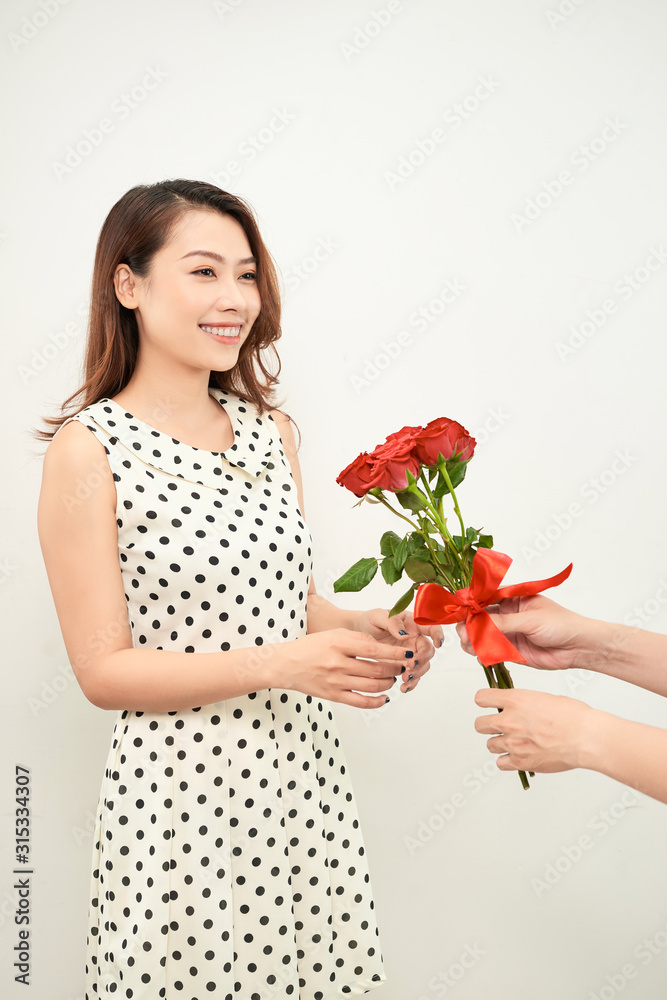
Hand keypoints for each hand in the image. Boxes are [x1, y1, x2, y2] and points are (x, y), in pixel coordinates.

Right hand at [280, 627, 417, 708]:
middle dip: (394, 668)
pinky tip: (384, 698)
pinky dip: (376, 702)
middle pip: (376, 669)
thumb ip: (357, 638)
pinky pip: (360, 702)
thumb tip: (380, 647)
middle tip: (402, 666)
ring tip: (392, 678)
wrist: (285, 665)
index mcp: (338, 644)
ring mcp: (336, 681)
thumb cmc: (310, 647)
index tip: (408, 653)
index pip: (373, 649)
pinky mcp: (333, 696)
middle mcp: (338, 663)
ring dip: (388, 683)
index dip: (394, 653)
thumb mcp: (333, 634)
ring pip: (372, 686)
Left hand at [351, 607, 443, 693]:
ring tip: (405, 678)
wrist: (359, 633)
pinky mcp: (403, 665)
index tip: (438, 643)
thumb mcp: (378, 616)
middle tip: (410, 665)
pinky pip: (413, 676)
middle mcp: (415, 639)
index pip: (431, 627)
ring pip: (423, 665)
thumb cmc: (370, 621)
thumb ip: (392, 622)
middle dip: (422, 660)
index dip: (438, 635)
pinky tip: (404, 687)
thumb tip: (405, 635)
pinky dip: (411, 683)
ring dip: (417, 673)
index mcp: (412, 624)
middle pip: (428, 651)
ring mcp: (410, 653)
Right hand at [456, 594, 599, 670]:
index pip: (485, 598)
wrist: (579, 648)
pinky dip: (482, 653)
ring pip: (482, 635)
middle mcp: (507, 615)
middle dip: (469, 624)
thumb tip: (479, 622)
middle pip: (479, 617)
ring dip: (473, 640)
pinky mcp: (510, 651)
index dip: (471, 604)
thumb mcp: (531, 619)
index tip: (460, 610)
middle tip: (464, 633)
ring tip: (470, 645)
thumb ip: (504, 623)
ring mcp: (508, 633)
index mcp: (512, 599)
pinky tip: (480, 655)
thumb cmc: (561, 624)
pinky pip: (490, 651)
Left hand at [474, 687, 595, 772]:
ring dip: (499, 743)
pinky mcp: (521, 762)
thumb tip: (517, 707)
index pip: (481, 699)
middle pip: (480, 724)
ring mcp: (513, 743)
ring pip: (489, 745)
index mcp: (515, 700)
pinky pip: (501, 763)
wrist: (586, 738)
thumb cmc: (573, 717)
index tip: (487, 704)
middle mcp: (509, 721)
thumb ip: (523, 703)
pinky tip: (517, 756)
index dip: (484, 701)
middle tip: (498, 726)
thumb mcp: (543, 697)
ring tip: (514, 742)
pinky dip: (507, 760)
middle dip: (488, 725)